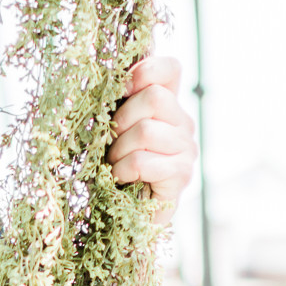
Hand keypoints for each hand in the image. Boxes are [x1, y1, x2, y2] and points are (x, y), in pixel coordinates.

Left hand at [109, 54, 196, 220]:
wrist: (128, 217)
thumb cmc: (116, 169)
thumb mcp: (113, 131)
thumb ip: (115, 106)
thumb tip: (98, 83)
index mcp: (167, 105)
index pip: (170, 68)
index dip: (145, 71)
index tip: (121, 90)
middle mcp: (183, 122)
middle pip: (154, 97)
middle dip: (122, 120)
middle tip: (111, 143)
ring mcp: (186, 148)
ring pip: (146, 131)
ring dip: (119, 151)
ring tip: (114, 164)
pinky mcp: (182, 174)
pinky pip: (143, 162)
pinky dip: (122, 171)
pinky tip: (120, 179)